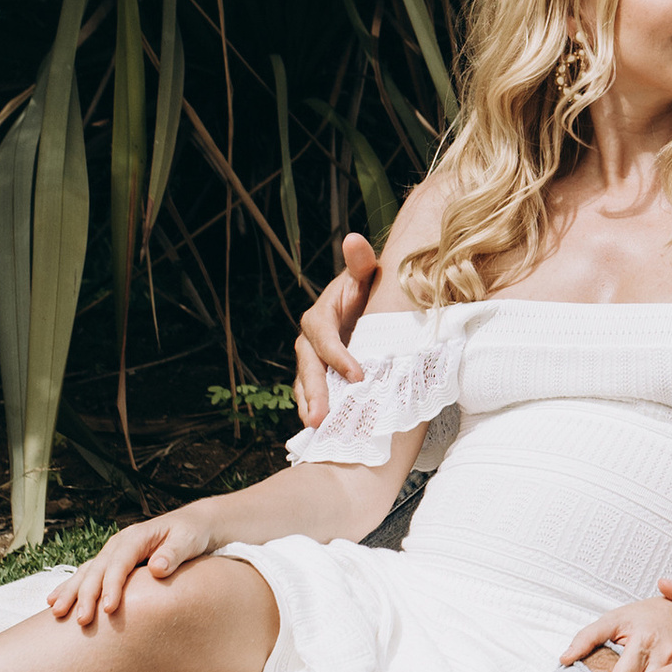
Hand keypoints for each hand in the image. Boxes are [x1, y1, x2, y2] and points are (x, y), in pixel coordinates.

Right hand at [50, 509, 227, 626]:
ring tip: (56, 612)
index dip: (112, 585)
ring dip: (71, 592)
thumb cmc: (192, 534)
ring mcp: (113, 553)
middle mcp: (119, 544)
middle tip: (81, 621)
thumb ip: (173, 553)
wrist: (193, 525)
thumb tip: (157, 569)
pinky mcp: (112, 564)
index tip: (108, 609)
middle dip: (86, 594)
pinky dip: (71, 588)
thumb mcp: (188, 540)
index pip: (119, 563)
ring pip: (86, 572)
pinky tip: (54, 602)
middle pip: (97, 569)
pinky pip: (87, 575)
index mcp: (136, 537)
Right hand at [293, 235, 380, 424]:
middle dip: (314, 393)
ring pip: (305, 386)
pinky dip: (317, 411)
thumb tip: (353, 239)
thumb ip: (360, 261)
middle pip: (308, 368)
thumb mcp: (365, 274)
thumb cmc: (366, 290)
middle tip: (322, 417)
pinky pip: (313, 395)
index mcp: (319, 317)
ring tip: (317, 429)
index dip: (338, 357)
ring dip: (310, 407)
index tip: (358, 376)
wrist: (367, 305)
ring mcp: (311, 361)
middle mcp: (309, 341)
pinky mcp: (318, 376)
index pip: (324, 339)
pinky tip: (323, 432)